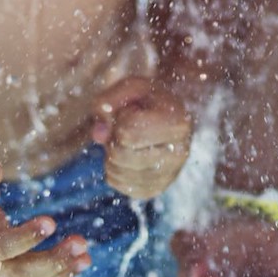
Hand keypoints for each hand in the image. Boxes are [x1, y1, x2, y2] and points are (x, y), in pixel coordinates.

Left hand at [90, 77, 191, 198]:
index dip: (120, 118)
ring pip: (118, 173)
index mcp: (178, 123)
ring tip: (126, 142)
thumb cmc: (148, 100)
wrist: (170, 116)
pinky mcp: (157, 189)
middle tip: (123, 128)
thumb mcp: (130, 88)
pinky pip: (120, 186)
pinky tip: (127, 156)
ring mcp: (170, 174)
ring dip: (111, 155)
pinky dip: (115, 171)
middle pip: (120, 155)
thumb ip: (108, 102)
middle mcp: (179, 153)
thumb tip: (98, 135)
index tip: (132, 111)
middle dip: (113, 139)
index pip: (127, 131)